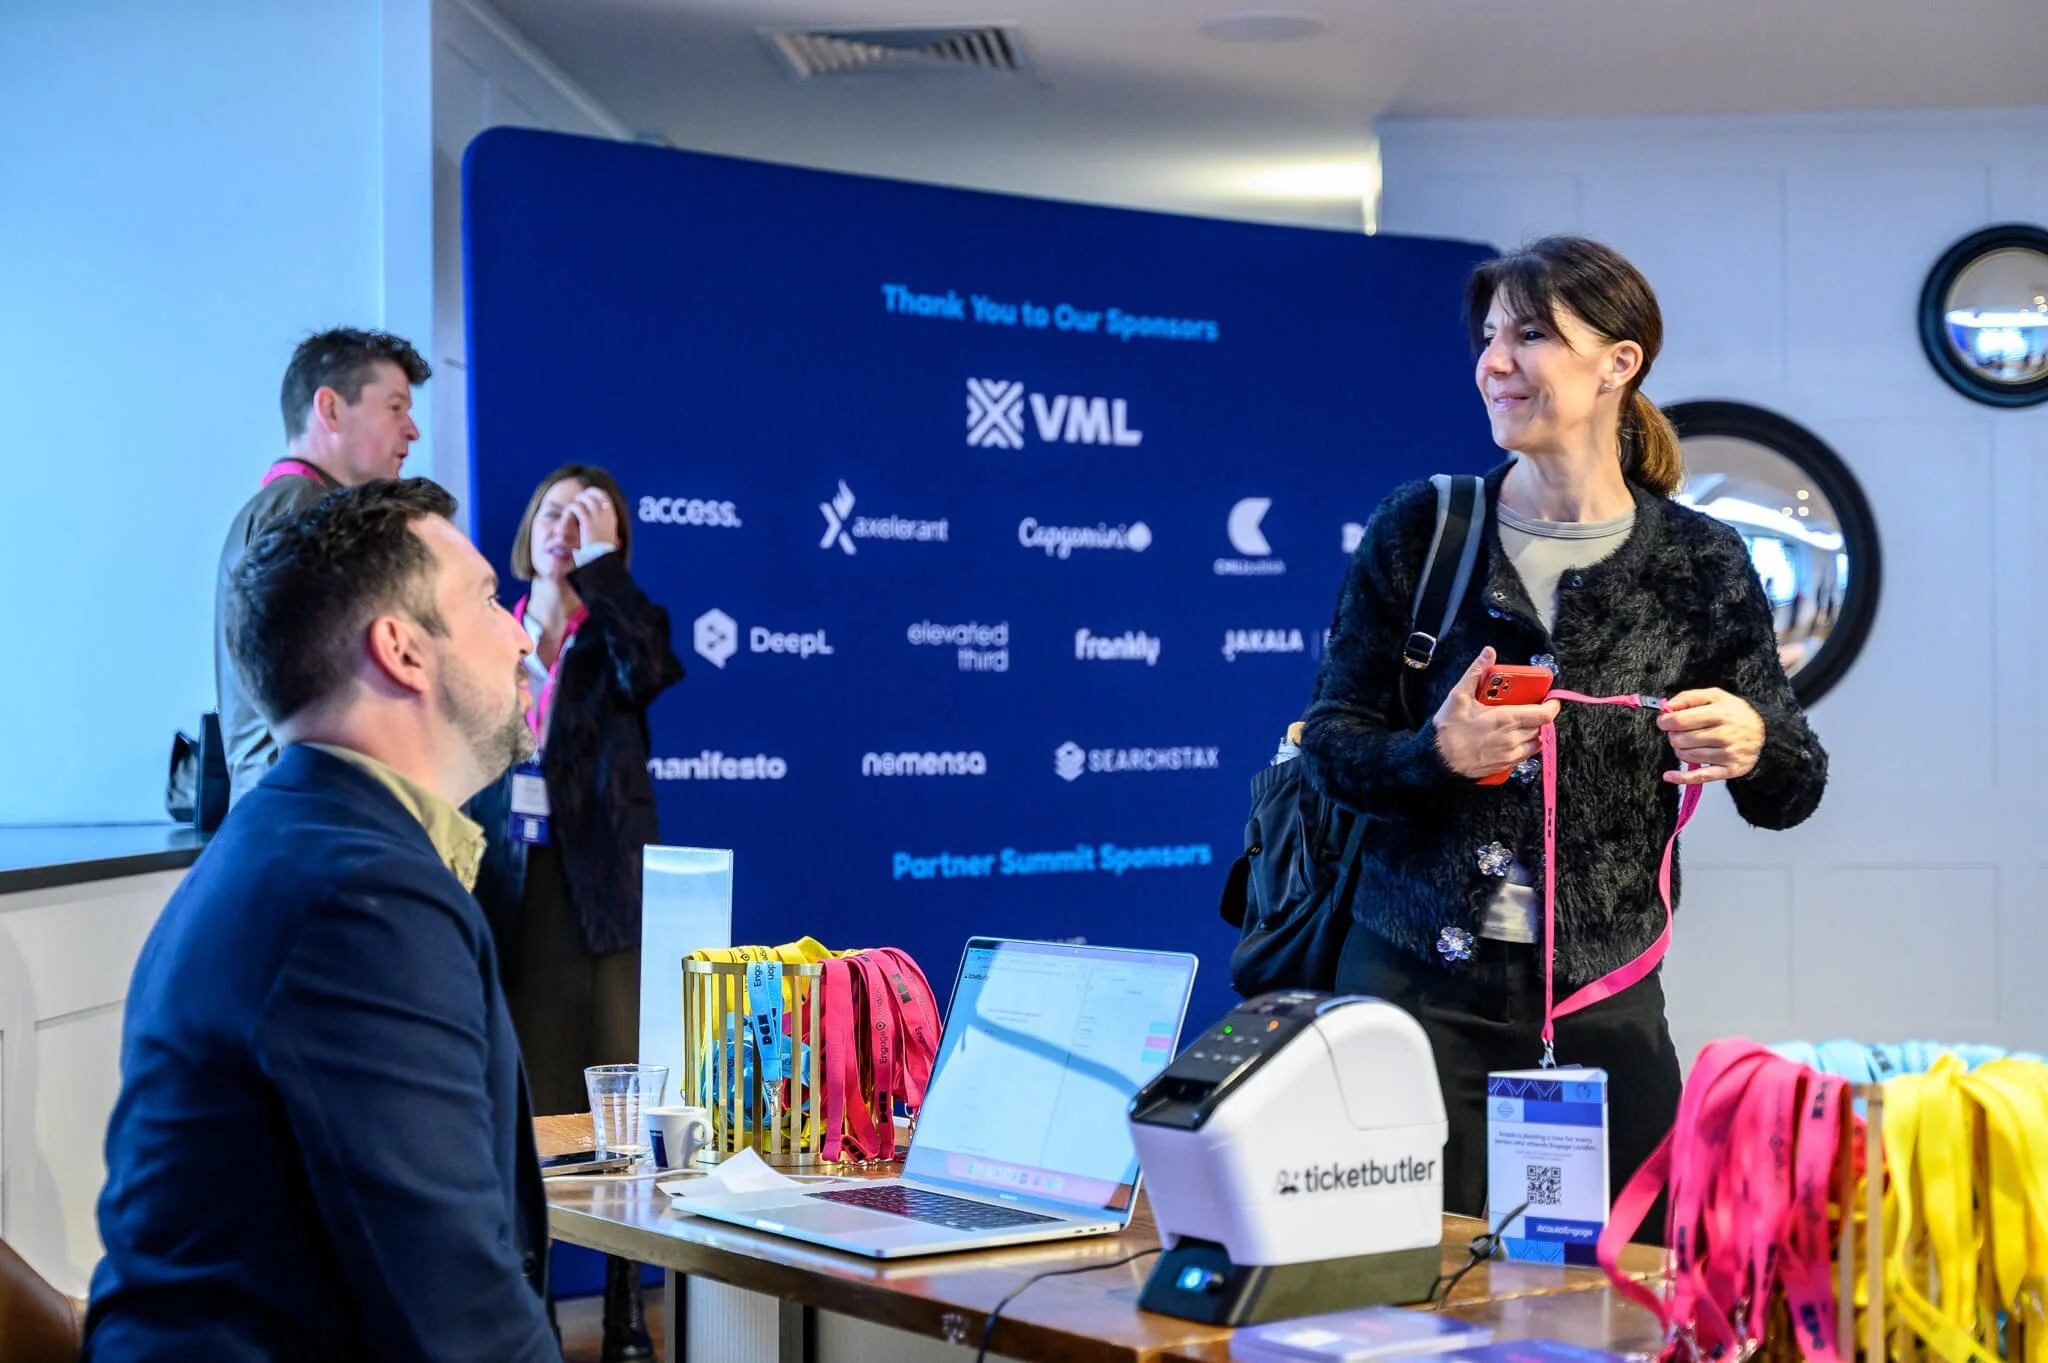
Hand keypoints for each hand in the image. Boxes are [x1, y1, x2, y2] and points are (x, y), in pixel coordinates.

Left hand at [568, 487, 619, 547]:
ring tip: (571, 507)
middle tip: (577, 500)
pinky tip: (567, 514)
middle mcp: (606, 514)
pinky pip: (576, 507)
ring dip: (576, 500)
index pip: (604, 496)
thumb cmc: (601, 551)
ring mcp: (597, 517)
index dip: (594, 493)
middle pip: (594, 493)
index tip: (586, 497)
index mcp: (611, 516)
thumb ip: (602, 525)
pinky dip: (570, 508)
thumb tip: (594, 520)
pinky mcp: (586, 521)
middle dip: (584, 494)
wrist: (600, 558)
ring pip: (585, 498)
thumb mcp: (606, 535)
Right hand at [1432, 647, 1561, 780]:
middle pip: (1541, 727)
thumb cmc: (1448, 728)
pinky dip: (1526, 746)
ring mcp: (1510, 754)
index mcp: (1506, 719)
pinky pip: (1526, 755)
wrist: (1438, 760)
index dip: (1553, 706)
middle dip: (1540, 716)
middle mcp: (1513, 738)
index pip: (1544, 714)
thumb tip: (1488, 652)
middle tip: (1531, 708)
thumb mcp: (1459, 696)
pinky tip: (1513, 739)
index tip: (1552, 699)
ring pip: (1536, 742)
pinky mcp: (1505, 766)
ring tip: (1524, 723)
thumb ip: (1476, 672)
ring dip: (1535, 732)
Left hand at [1657, 689, 1763, 783]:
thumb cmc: (1735, 713)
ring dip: (1681, 749)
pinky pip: (1700, 777)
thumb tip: (1668, 706)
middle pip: (1681, 740)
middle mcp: (1724, 735)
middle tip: (1680, 732)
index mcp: (1719, 714)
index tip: (1663, 722)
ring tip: (1689, 743)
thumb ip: (1689, 697)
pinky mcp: (1729, 770)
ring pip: (1687, 756)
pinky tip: (1669, 775)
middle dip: (1674, 735)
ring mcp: (1727, 754)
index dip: (1666, 722)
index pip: (1681, 720)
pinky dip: (1682, 777)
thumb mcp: (1715, 696)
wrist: (1765, 731)